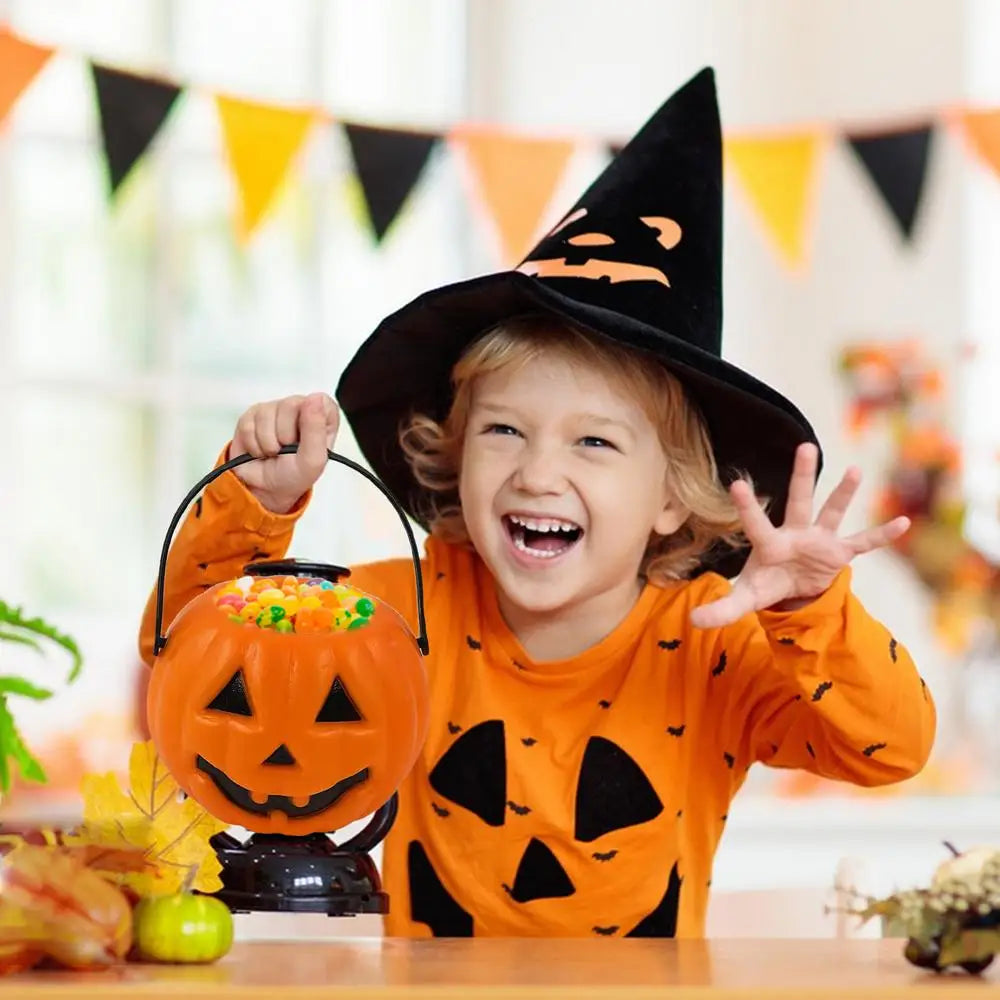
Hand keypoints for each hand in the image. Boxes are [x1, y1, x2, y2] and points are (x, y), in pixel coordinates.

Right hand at [228, 392, 339, 512]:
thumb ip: (316, 428)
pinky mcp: (252, 416)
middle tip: (287, 450)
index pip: (321, 401)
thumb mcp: (312, 459)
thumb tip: (314, 397)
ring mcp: (274, 409)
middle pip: (290, 404)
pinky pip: (248, 424)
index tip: (306, 440)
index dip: (311, 421)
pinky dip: (254, 445)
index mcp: (322, 417)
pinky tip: (260, 451)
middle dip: (286, 436)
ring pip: (267, 414)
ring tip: (274, 453)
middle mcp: (299, 408)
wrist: (265, 490)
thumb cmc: (294, 475)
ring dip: (269, 443)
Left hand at [690, 443, 909, 628]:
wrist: (793, 589)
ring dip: (843, 493)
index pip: (756, 523)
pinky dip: (882, 535)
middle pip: (798, 501)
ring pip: (832, 512)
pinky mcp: (839, 552)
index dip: (747, 506)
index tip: (736, 482)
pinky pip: (863, 543)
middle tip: (805, 446)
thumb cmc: (766, 584)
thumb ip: (722, 608)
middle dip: (802, 475)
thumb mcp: (745, 598)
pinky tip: (903, 523)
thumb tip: (693, 621)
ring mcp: (819, 540)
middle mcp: (795, 534)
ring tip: (855, 470)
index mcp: (769, 544)